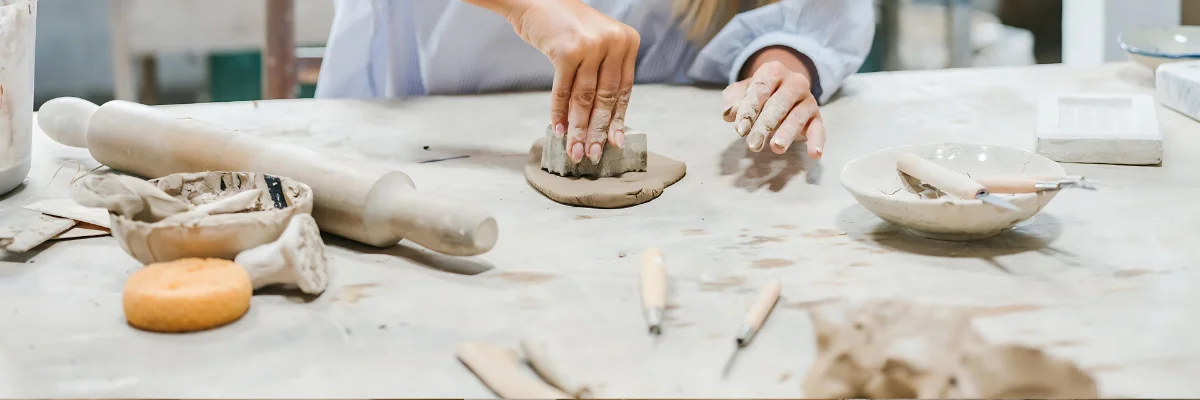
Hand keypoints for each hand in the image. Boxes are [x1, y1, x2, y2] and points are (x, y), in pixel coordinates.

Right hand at [506, 0, 640, 163]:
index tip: (614, 143)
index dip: (618, 119)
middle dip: (597, 130)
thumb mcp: (596, 43)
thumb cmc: (565, 26)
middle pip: (606, 97)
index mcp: (628, 41)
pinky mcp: (569, 50)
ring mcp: (592, 45)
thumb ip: (604, 73)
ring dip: (578, 128)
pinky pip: (563, 90)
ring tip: (573, 150)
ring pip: (585, 98)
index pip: (625, 89)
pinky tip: (557, 128)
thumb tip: (604, 122)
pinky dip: (559, 112)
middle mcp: (614, 42)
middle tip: (592, 154)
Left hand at [722, 60, 824, 159]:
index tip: (740, 130)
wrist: (782, 89)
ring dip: (787, 133)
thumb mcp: (741, 92)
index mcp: (773, 71)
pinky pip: (819, 128)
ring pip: (798, 116)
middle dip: (765, 125)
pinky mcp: (816, 116)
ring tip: (776, 148)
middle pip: (779, 104)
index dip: (749, 110)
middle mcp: (794, 82)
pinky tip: (814, 154)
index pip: (760, 90)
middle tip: (753, 145)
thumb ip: (733, 100)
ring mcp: (808, 99)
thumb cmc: (758, 93)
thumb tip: (729, 113)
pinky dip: (818, 141)